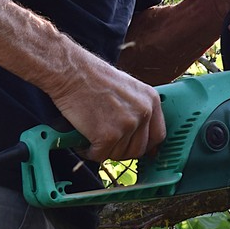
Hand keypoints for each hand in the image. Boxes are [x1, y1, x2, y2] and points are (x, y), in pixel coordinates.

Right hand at [48, 53, 165, 162]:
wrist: (71, 72)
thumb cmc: (93, 78)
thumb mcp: (128, 90)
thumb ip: (138, 111)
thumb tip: (141, 136)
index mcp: (151, 101)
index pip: (158, 136)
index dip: (145, 146)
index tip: (135, 148)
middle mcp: (143, 113)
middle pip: (139, 150)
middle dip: (121, 150)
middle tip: (107, 143)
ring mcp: (127, 125)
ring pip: (119, 155)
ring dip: (104, 150)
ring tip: (92, 136)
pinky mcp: (108, 135)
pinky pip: (101, 156)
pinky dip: (89, 152)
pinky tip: (83, 140)